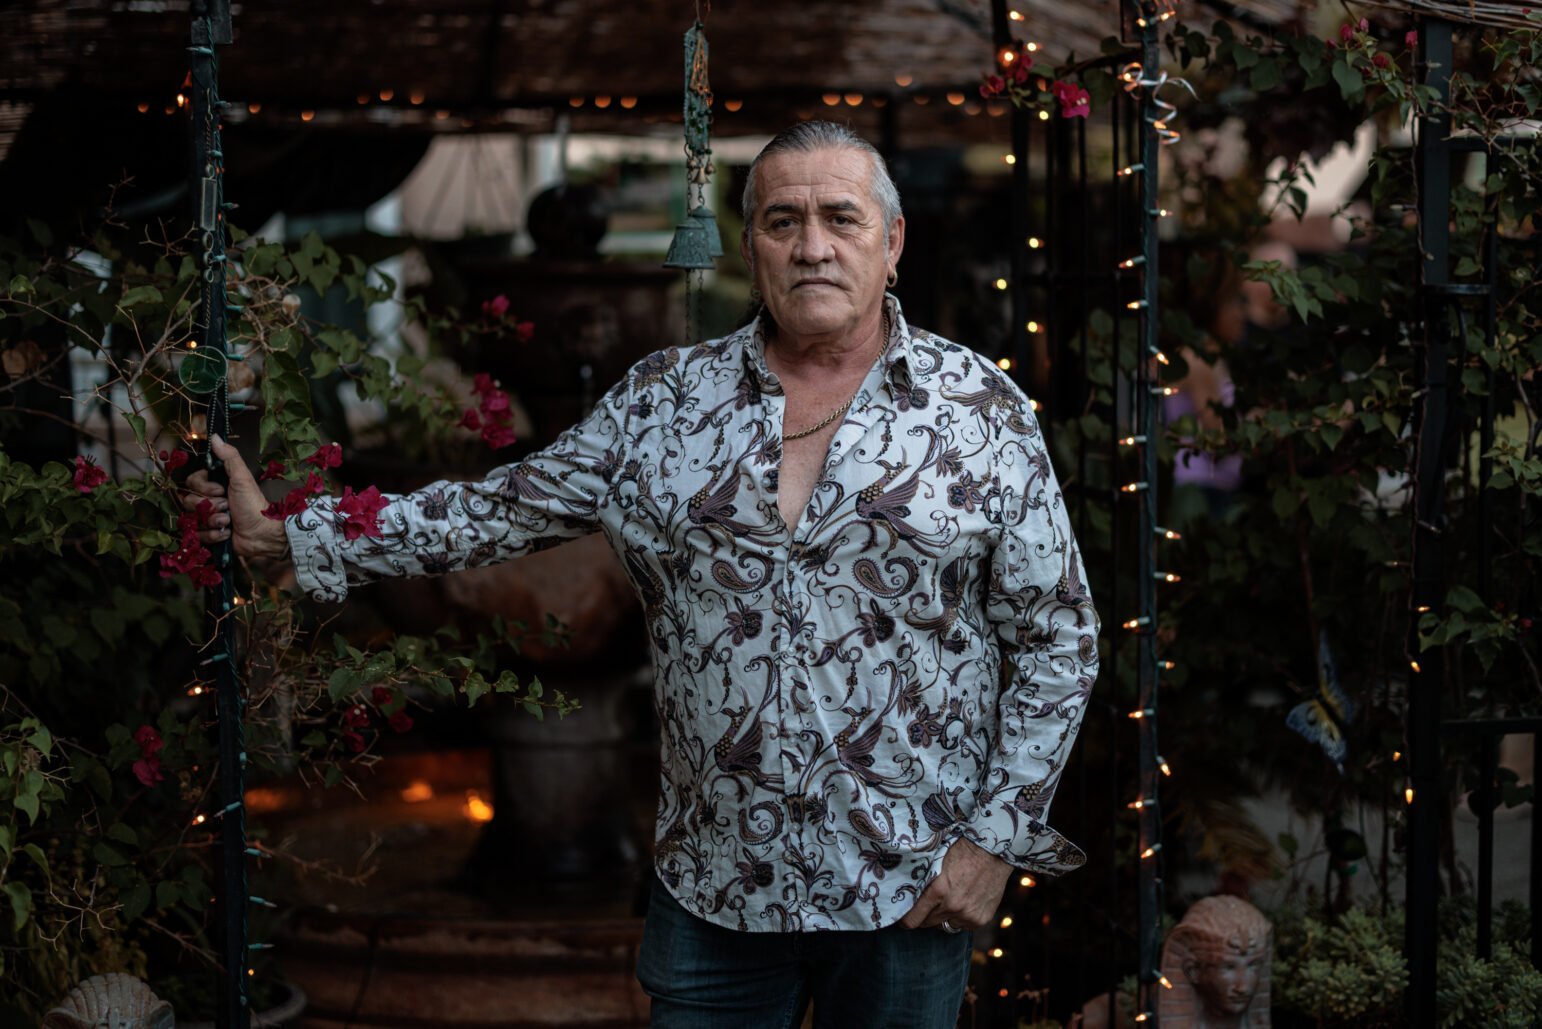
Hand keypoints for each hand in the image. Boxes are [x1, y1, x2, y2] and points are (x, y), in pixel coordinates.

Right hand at [183, 434, 290, 562]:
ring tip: (229, 521)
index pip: (190, 481)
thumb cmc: (254, 505)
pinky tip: (227, 533)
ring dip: (212, 520)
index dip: (203, 487)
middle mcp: (208, 500)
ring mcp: (207, 518)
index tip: (220, 490)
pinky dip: (213, 535)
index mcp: (215, 484)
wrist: (263, 535)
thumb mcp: (242, 478)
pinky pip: (196, 535)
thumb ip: (229, 457)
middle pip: (188, 501)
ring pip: (191, 518)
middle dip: (209, 505)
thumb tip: (215, 436)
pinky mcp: (208, 535)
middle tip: (228, 507)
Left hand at [898, 836, 1014, 930]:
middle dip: (924, 916)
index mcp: (938, 891)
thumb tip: (907, 896)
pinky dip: (960, 918)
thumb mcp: (936, 863)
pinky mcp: (980, 919)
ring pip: (946, 926)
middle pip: (928, 924)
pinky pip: (963, 926)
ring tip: (947, 901)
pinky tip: (963, 902)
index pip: (913, 920)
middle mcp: (952, 906)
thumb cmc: (961, 851)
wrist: (992, 851)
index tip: (903, 918)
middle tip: (926, 906)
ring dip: (944, 917)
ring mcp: (968, 915)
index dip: (905, 920)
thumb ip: (924, 882)